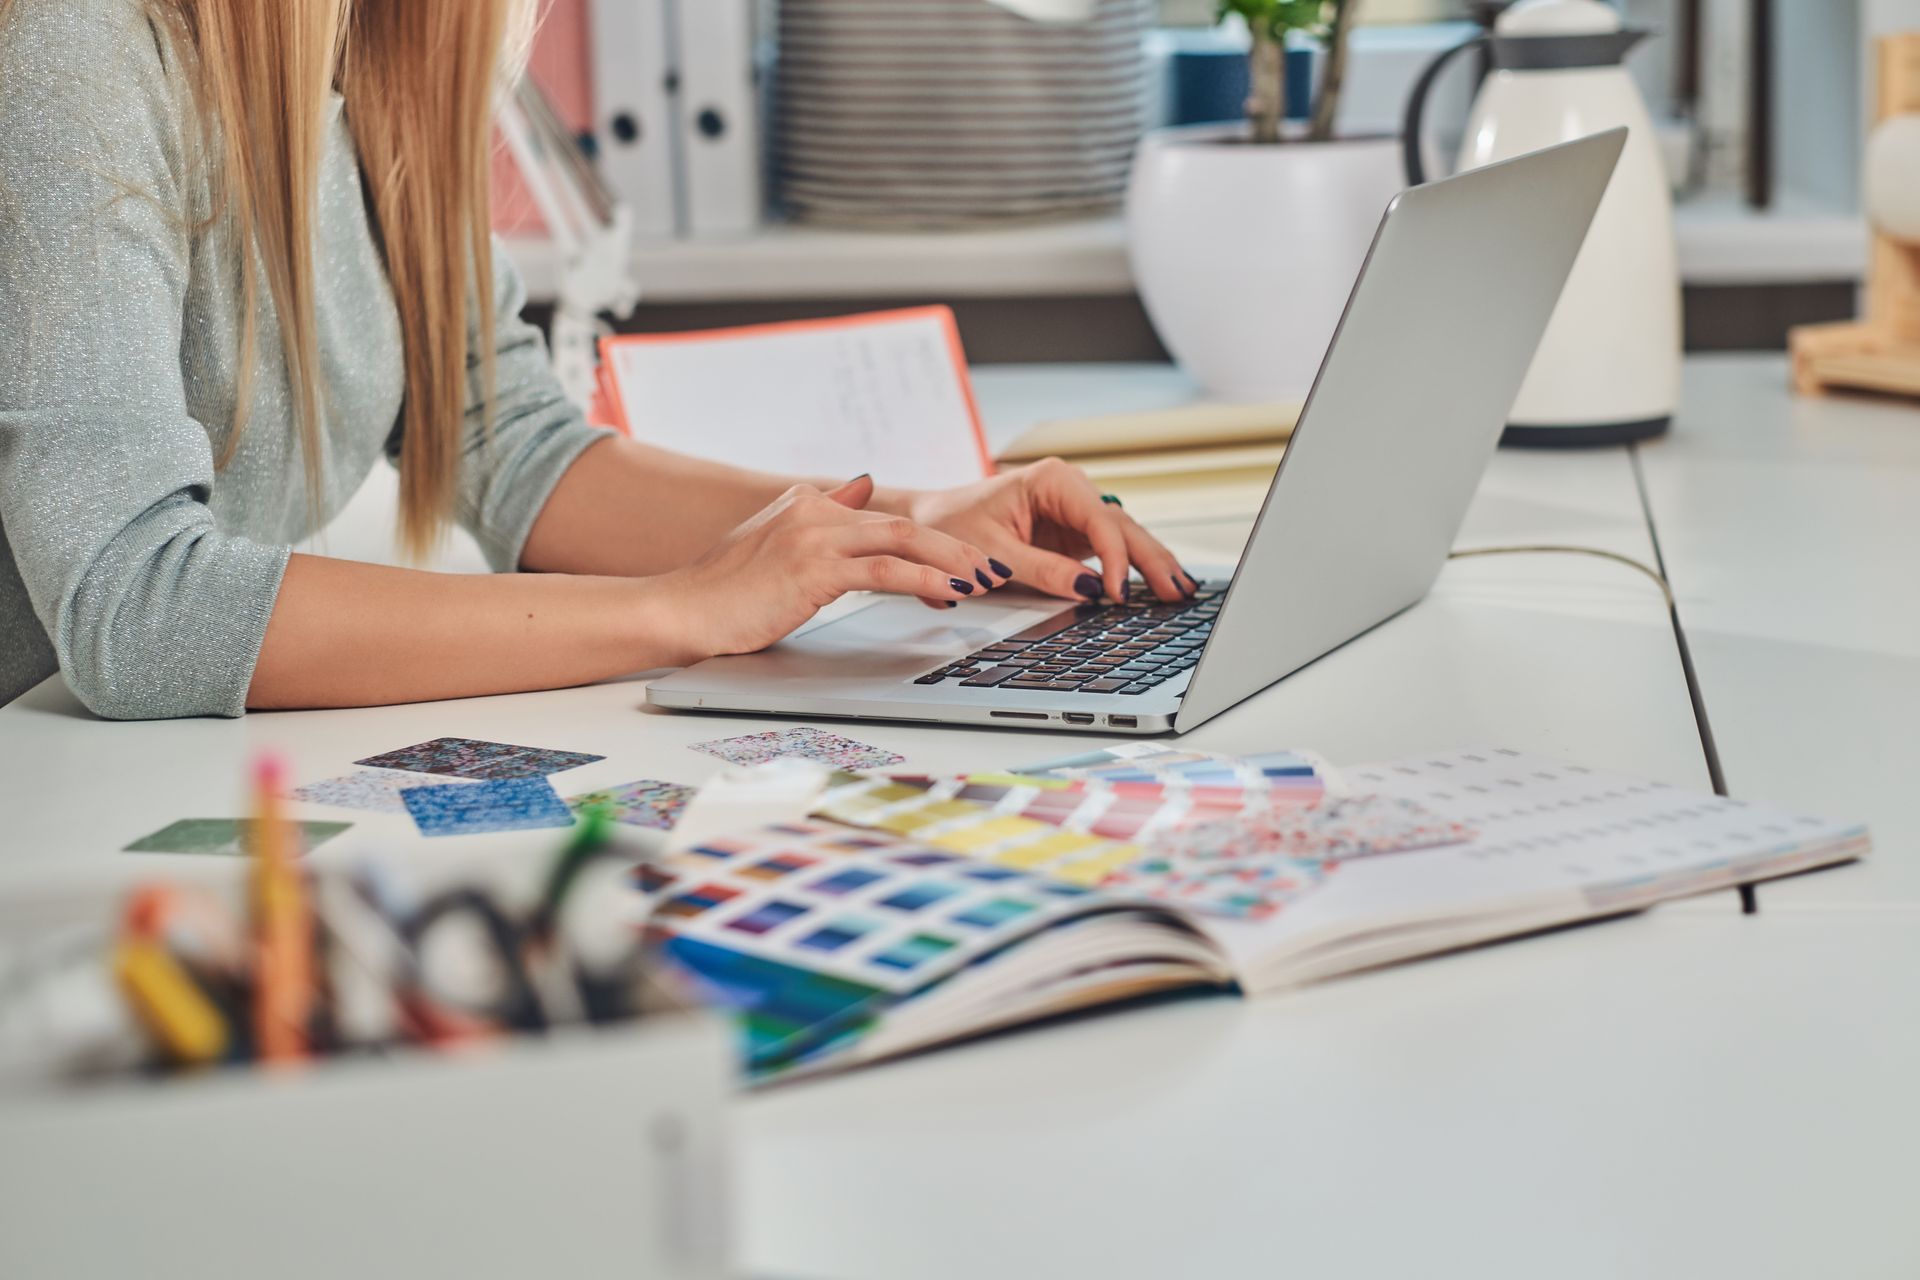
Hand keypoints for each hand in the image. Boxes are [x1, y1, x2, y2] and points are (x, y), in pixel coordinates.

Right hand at [651, 475, 1006, 659]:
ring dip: (953, 561)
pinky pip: (884, 570)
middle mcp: (813, 509)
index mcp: (807, 503)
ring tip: (986, 580)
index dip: (931, 541)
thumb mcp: (777, 542)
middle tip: (994, 566)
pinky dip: (925, 579)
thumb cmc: (724, 592)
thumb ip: (824, 515)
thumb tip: (862, 486)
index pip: (883, 517)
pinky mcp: (813, 568)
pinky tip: (951, 593)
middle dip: (957, 546)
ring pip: (903, 539)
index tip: (966, 561)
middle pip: (904, 522)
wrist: (681, 610)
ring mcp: (813, 536)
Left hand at [899, 458, 1197, 604]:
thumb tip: (1089, 589)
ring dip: (1152, 564)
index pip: (1099, 520)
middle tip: (1177, 591)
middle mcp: (1071, 489)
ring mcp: (1077, 511)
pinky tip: (1160, 585)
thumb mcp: (992, 554)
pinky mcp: (1075, 533)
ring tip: (1181, 591)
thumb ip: (1042, 571)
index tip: (1116, 593)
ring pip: (1125, 537)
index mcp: (1052, 479)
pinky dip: (1135, 568)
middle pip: (1123, 526)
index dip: (1114, 558)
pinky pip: (1113, 550)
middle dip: (1151, 559)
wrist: (930, 521)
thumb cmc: (952, 525)